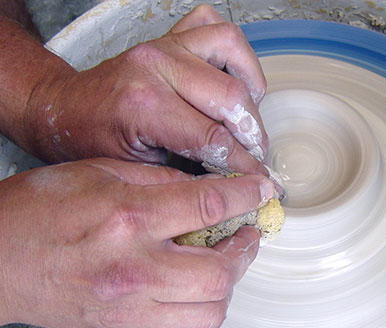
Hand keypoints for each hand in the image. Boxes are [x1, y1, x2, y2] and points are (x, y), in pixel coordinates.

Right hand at [0, 158, 274, 327]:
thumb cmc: (36, 210)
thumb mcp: (99, 172)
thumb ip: (159, 180)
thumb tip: (205, 189)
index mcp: (126, 218)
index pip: (208, 206)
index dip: (246, 196)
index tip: (262, 192)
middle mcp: (133, 268)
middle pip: (222, 272)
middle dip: (246, 249)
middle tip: (246, 231)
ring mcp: (129, 306)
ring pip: (211, 310)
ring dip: (229, 281)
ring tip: (224, 257)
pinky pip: (185, 324)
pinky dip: (203, 302)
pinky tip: (195, 278)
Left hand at [24, 5, 268, 175]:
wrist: (64, 109)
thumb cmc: (95, 141)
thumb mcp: (140, 170)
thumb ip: (189, 171)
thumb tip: (235, 181)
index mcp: (144, 105)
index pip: (215, 138)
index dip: (245, 165)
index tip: (260, 182)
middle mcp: (156, 66)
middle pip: (232, 96)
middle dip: (252, 134)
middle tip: (254, 155)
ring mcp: (163, 44)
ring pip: (231, 46)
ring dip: (249, 84)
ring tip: (246, 114)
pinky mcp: (168, 36)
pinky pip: (212, 25)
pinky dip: (231, 50)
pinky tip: (230, 78)